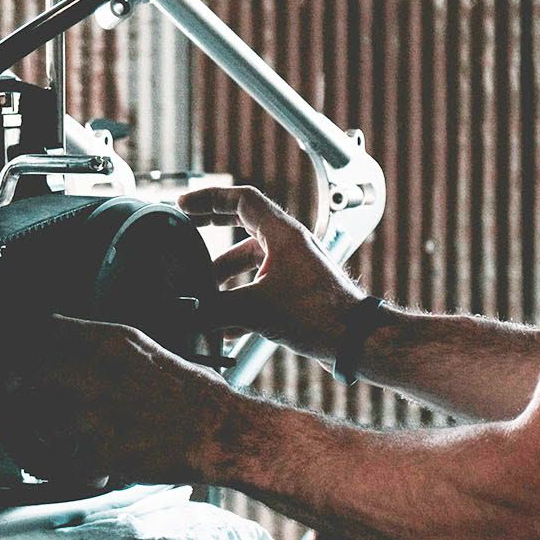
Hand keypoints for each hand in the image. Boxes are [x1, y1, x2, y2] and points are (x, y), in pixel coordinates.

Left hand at [0, 314, 229, 484]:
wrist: (220, 429)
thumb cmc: (191, 392)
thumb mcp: (148, 350)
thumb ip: (108, 346)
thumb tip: (73, 340)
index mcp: (111, 342)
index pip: (46, 328)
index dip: (23, 340)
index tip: (12, 349)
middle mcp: (97, 372)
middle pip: (26, 369)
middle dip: (11, 383)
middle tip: (9, 392)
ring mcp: (96, 414)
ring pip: (37, 422)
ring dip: (38, 432)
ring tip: (46, 436)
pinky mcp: (102, 451)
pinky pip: (66, 464)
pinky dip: (70, 468)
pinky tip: (79, 463)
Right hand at [177, 184, 364, 361]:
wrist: (355, 340)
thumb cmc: (318, 315)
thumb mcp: (256, 309)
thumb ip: (217, 309)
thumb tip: (189, 314)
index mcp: (282, 234)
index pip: (242, 199)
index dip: (210, 198)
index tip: (184, 205)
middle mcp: (289, 244)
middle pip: (243, 223)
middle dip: (212, 229)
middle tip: (186, 231)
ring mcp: (294, 266)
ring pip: (250, 260)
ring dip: (225, 275)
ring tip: (203, 294)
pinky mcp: (297, 289)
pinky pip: (261, 284)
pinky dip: (241, 298)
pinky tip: (226, 327)